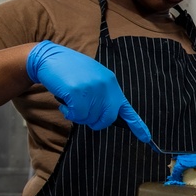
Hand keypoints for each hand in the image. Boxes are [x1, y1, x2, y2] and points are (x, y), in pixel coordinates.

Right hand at [26, 41, 151, 143]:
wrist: (49, 57)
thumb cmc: (69, 71)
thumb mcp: (92, 78)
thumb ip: (102, 94)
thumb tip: (106, 115)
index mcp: (111, 83)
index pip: (127, 108)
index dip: (137, 125)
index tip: (147, 138)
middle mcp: (105, 85)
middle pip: (107, 119)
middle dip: (95, 122)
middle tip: (82, 114)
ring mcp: (92, 88)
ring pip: (90, 118)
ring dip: (78, 116)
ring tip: (71, 101)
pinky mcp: (78, 92)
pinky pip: (77, 115)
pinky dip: (69, 113)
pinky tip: (64, 103)